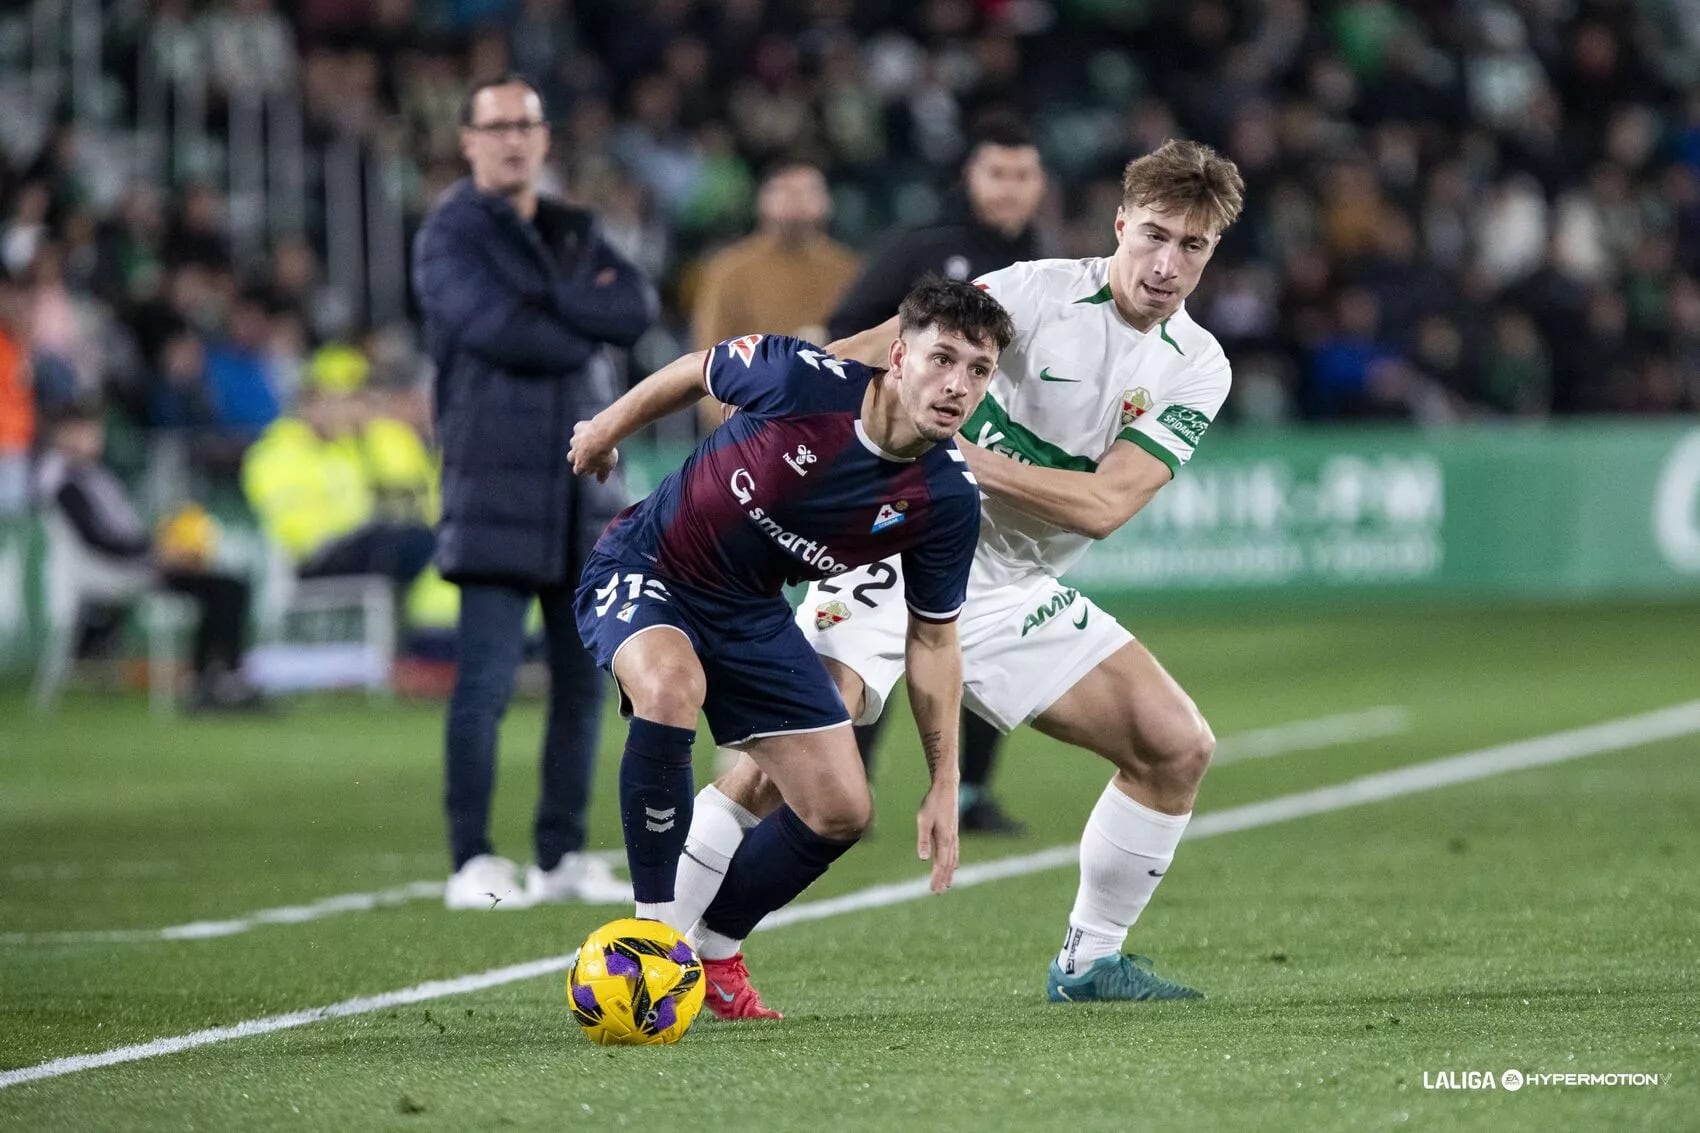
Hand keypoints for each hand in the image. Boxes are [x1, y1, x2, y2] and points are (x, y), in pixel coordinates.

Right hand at [569, 418, 619, 481]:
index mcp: (580, 465)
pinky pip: (579, 429)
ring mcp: (575, 440)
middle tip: (587, 455)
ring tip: (591, 441)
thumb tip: (601, 481)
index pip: (577, 471)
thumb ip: (602, 475)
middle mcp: (574, 453)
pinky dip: (583, 429)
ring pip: (573, 442)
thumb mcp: (606, 467)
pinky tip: (591, 428)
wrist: (602, 435)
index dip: (584, 470)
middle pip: (570, 457)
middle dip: (576, 457)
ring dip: (579, 442)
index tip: (591, 468)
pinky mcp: (578, 428)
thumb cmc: (605, 453)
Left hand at [915, 779, 959, 893]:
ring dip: (949, 873)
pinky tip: (954, 865)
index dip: (937, 878)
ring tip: (947, 884)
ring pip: (953, 859)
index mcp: (944, 839)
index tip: (933, 890)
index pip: (941, 864)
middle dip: (943, 879)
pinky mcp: (953, 830)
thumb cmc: (932, 802)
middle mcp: (951, 840)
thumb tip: (923, 859)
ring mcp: (954, 835)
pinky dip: (954, 862)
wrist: (947, 787)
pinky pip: (955, 851)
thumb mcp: (923, 820)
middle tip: (938, 892)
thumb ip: (923, 840)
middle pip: (948, 865)